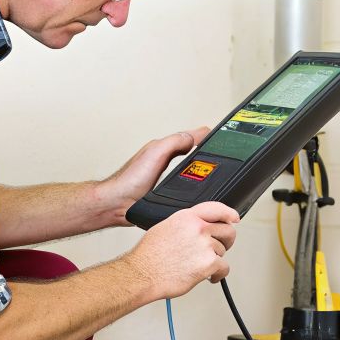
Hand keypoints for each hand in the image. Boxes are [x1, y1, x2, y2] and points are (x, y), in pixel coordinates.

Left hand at [97, 126, 211, 225]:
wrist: (118, 204)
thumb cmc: (129, 180)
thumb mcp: (155, 154)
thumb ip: (174, 142)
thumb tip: (194, 137)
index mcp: (164, 147)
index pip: (191, 135)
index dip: (206, 135)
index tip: (221, 136)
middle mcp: (164, 158)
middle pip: (192, 149)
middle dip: (206, 148)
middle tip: (220, 150)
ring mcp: (165, 174)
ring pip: (189, 166)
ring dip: (200, 165)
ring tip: (212, 164)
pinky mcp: (166, 190)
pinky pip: (184, 181)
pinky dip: (193, 181)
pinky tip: (197, 185)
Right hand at [121, 202, 239, 299]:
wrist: (143, 274)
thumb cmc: (148, 255)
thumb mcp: (165, 228)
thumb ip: (185, 225)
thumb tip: (196, 229)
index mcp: (187, 217)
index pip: (216, 208)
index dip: (229, 213)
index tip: (234, 218)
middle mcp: (198, 229)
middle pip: (227, 231)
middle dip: (226, 241)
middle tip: (220, 247)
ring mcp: (204, 245)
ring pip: (223, 251)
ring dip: (215, 260)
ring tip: (200, 265)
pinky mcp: (208, 263)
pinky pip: (224, 268)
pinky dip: (218, 274)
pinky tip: (209, 276)